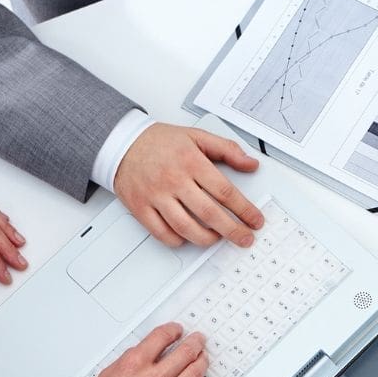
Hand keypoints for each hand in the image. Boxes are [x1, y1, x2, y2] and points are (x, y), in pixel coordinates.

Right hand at [64, 323, 211, 376]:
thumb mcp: (107, 375)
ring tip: (203, 358)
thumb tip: (147, 353)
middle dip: (195, 342)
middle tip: (198, 340)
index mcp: (133, 366)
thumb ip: (129, 361)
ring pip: (195, 373)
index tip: (177, 330)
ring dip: (202, 362)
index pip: (162, 337)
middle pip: (185, 352)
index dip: (174, 329)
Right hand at [115, 123, 264, 247]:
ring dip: (207, 238)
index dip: (244, 209)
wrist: (122, 143)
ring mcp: (156, 196)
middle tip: (245, 238)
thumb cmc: (160, 142)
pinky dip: (178, 240)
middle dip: (232, 230)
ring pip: (186, 227)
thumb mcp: (197, 136)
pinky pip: (161, 233)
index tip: (255, 220)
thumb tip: (251, 164)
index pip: (224, 191)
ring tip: (218, 239)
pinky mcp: (141, 207)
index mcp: (191, 161)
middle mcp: (174, 180)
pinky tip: (188, 237)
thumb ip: (226, 149)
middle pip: (209, 213)